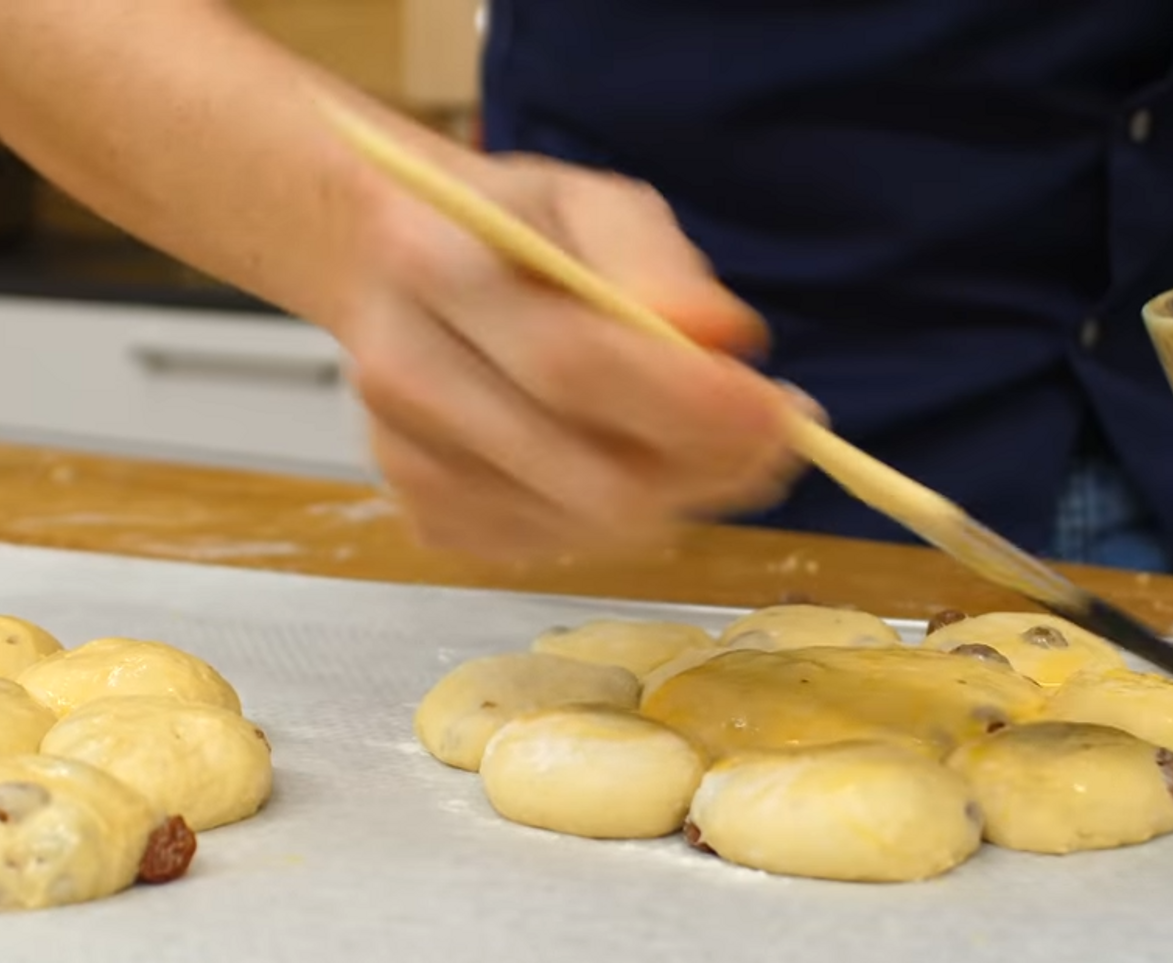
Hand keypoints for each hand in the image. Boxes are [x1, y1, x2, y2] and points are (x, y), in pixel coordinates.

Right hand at [340, 153, 815, 561]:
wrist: (390, 274)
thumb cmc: (508, 231)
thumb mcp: (588, 204)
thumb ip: (658, 263)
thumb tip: (726, 343)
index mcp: (436, 267)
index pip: (572, 364)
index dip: (688, 404)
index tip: (782, 414)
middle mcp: (403, 376)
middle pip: (583, 475)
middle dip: (702, 472)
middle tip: (769, 441)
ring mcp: (407, 462)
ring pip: (580, 526)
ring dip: (668, 498)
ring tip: (694, 438)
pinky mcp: (426, 520)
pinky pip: (555, 548)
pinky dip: (612, 518)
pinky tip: (615, 459)